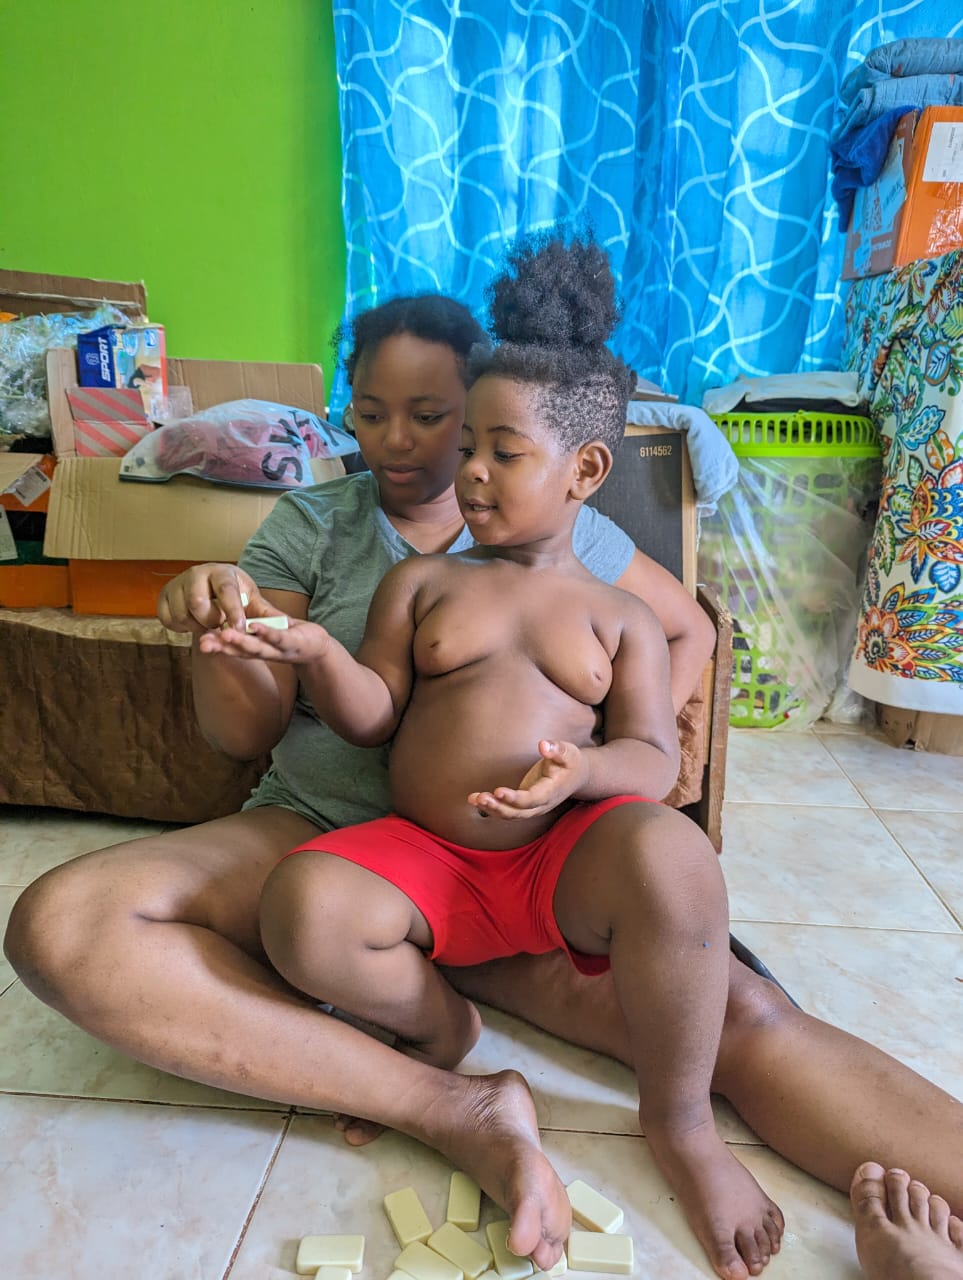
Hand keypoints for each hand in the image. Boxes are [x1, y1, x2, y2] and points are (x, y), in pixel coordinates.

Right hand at [158, 563, 263, 633]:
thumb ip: (265, 612)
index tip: (239, 628)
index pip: (225, 590)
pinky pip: (168, 620)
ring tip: (206, 622)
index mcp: (222, 572)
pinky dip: (181, 628)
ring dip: (196, 626)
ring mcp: (177, 583)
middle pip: (198, 603)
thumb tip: (286, 623)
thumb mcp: (251, 600)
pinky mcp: (162, 596)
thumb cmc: (235, 595)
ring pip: (182, 614)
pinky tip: (192, 622)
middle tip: (218, 623)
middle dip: (210, 620)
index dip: (231, 611)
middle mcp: (197, 573)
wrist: (209, 588)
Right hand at [197, 616, 332, 665]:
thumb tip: (230, 607)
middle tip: (202, 644)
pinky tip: (255, 626)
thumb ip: (250, 623)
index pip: (232, 647)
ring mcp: (278, 649)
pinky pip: (278, 638)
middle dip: (221, 647)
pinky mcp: (294, 643)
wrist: (320, 648)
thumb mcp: (267, 629)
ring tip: (225, 635)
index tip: (199, 638)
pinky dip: (267, 633)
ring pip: (256, 647)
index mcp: (255, 647)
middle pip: (239, 651)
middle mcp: (264, 652)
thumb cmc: (291, 637)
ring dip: (241, 642)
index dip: (216, 644)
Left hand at [468, 740, 586, 818]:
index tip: (498, 791)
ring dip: (492, 809)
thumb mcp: (569, 753)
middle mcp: (541, 805)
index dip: (515, 798)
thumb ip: (557, 749)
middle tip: (480, 798)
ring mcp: (533, 807)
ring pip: (511, 815)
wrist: (578, 776)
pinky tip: (475, 799)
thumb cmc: (571, 762)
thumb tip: (543, 745)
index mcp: (552, 792)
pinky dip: (492, 807)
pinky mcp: (524, 805)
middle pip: (518, 813)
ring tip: (473, 798)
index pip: (532, 799)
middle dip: (498, 807)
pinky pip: (507, 810)